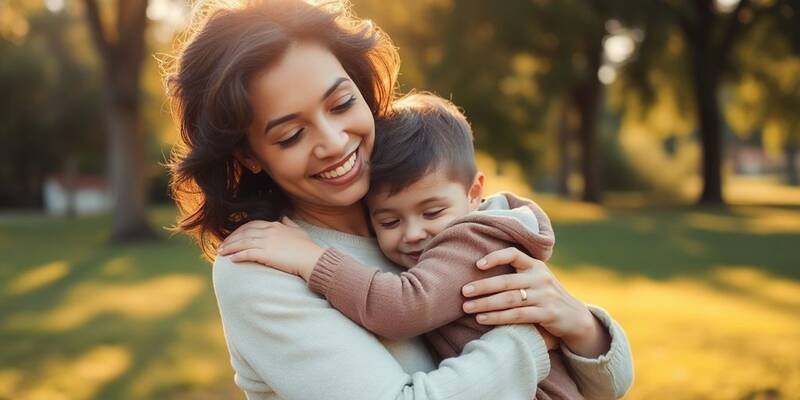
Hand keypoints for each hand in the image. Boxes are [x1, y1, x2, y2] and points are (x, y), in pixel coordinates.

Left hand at [218, 217, 324, 280]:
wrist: (312, 258)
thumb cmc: (307, 247)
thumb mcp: (299, 231)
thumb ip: (289, 223)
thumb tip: (284, 216)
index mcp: (275, 225)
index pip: (252, 225)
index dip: (239, 231)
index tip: (232, 237)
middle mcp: (269, 231)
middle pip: (244, 233)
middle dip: (231, 239)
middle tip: (222, 246)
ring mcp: (267, 242)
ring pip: (242, 243)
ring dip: (230, 248)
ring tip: (221, 253)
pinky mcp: (266, 254)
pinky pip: (247, 253)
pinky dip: (238, 255)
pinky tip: (231, 260)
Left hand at [461, 247, 609, 357]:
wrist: (576, 318)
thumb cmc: (546, 297)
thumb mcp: (536, 280)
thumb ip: (516, 275)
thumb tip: (478, 270)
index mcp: (536, 266)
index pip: (513, 254)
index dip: (495, 257)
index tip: (477, 265)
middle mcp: (540, 278)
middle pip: (506, 281)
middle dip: (482, 286)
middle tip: (463, 291)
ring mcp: (545, 296)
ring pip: (509, 299)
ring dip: (485, 303)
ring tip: (467, 307)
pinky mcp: (547, 314)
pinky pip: (517, 315)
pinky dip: (497, 317)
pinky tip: (482, 319)